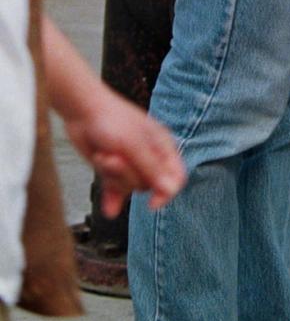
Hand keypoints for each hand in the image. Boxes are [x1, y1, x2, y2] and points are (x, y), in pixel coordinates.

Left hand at [63, 84, 185, 217]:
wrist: (81, 111)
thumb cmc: (110, 119)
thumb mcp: (133, 144)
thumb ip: (151, 168)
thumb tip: (170, 190)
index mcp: (162, 145)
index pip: (176, 176)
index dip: (167, 191)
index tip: (152, 203)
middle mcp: (149, 155)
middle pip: (148, 185)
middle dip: (128, 176)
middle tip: (114, 160)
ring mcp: (130, 164)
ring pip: (130, 187)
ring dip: (113, 175)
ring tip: (103, 156)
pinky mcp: (113, 170)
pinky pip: (116, 191)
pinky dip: (112, 198)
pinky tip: (110, 209)